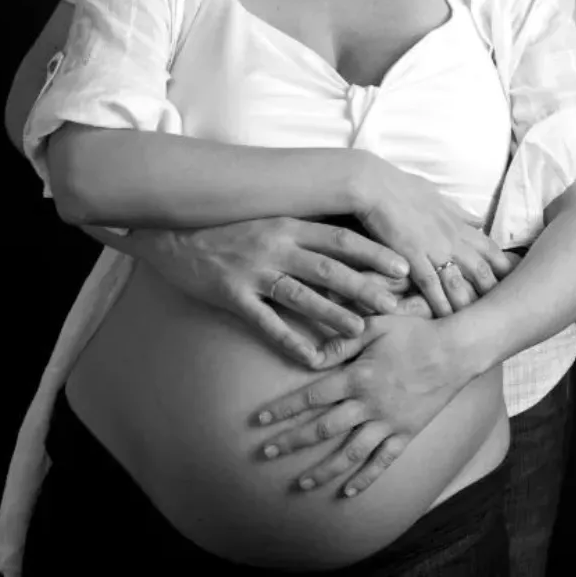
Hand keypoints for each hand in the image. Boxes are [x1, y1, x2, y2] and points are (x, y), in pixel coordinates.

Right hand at [127, 217, 408, 366]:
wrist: (171, 232)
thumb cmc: (227, 225)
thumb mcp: (269, 217)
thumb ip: (303, 227)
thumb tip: (345, 238)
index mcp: (289, 223)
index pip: (341, 237)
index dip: (374, 252)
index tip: (404, 265)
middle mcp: (275, 245)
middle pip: (329, 267)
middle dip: (365, 286)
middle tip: (396, 304)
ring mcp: (253, 270)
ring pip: (301, 295)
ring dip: (333, 313)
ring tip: (361, 330)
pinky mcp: (232, 295)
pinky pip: (266, 323)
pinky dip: (290, 342)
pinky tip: (312, 359)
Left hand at [255, 315, 466, 496]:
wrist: (455, 352)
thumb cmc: (414, 332)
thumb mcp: (375, 325)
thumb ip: (342, 340)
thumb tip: (311, 355)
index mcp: (357, 376)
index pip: (311, 396)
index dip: (284, 409)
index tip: (260, 421)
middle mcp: (368, 404)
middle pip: (322, 429)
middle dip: (291, 442)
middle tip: (265, 454)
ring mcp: (388, 423)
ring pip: (349, 454)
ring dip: (322, 470)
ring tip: (300, 483)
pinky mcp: (406, 434)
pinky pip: (382, 462)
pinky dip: (365, 479)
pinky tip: (348, 492)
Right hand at [355, 157, 515, 317]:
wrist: (375, 186)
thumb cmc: (403, 189)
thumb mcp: (438, 197)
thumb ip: (459, 212)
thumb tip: (479, 219)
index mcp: (458, 224)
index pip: (489, 249)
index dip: (503, 267)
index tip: (513, 283)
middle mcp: (451, 238)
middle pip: (481, 270)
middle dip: (493, 292)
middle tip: (502, 312)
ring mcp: (434, 249)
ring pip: (459, 283)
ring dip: (468, 305)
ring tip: (476, 326)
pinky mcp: (413, 257)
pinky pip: (431, 286)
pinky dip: (439, 304)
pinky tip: (445, 320)